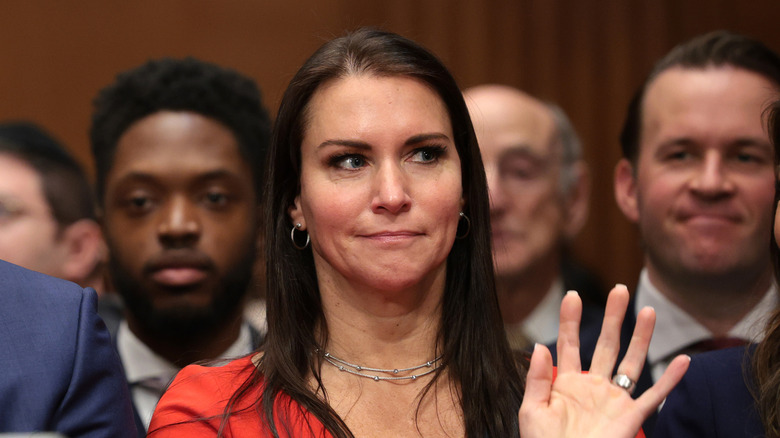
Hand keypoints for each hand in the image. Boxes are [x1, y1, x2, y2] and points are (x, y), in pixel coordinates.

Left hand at [517, 285, 689, 437]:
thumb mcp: (532, 410)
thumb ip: (537, 379)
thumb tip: (540, 345)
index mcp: (567, 382)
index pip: (569, 344)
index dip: (570, 320)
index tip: (572, 296)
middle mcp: (593, 386)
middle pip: (606, 344)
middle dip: (613, 317)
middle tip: (619, 289)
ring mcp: (614, 400)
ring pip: (632, 362)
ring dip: (641, 337)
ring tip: (648, 310)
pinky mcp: (631, 418)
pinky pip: (654, 396)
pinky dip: (670, 379)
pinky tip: (683, 360)